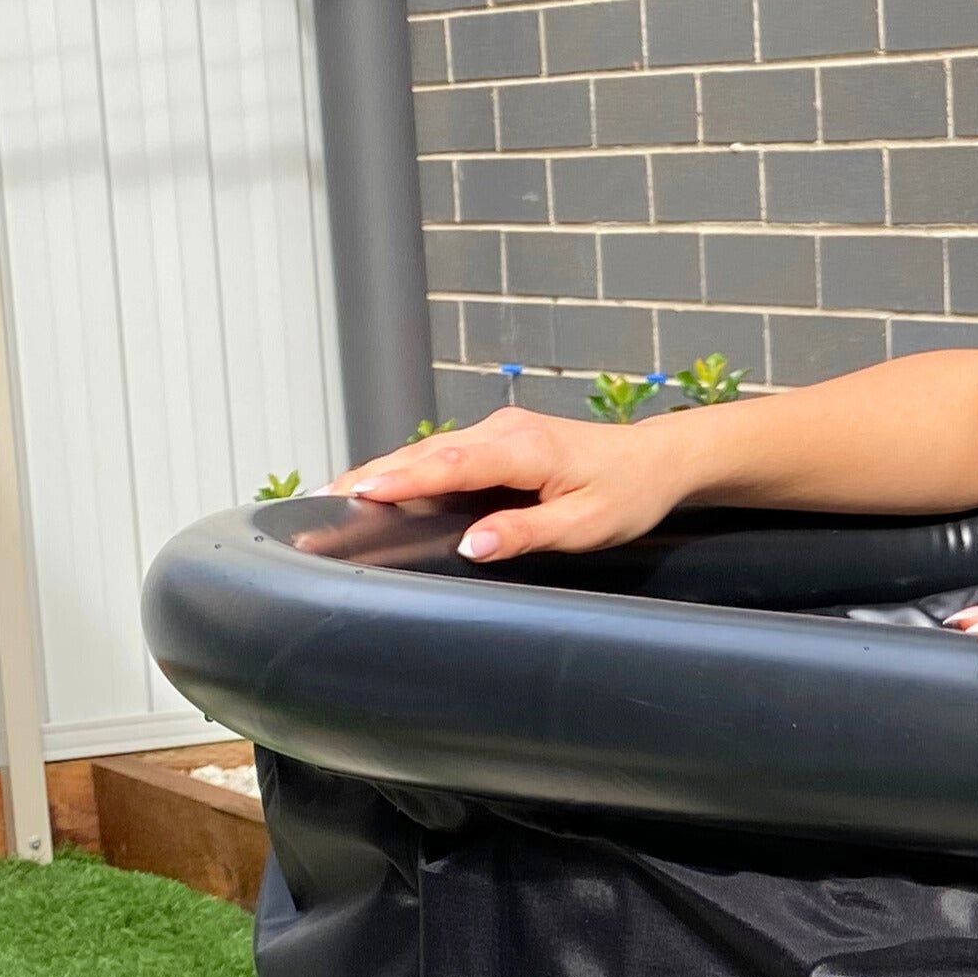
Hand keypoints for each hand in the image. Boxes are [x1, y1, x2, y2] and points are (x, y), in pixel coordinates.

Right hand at [325, 405, 693, 561]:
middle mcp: (504, 431)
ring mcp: (499, 431)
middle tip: (319, 501)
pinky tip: (382, 485)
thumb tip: (474, 545)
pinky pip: (445, 453)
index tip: (356, 493)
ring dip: (385, 470)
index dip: (400, 480)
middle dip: (373, 475)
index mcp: (524, 449)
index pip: (449, 465)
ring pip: (431, 451)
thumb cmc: (628, 493)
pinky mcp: (499, 439)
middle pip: (426, 454)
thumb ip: (527, 533)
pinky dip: (410, 468)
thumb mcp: (585, 525)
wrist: (658, 460)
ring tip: (334, 495)